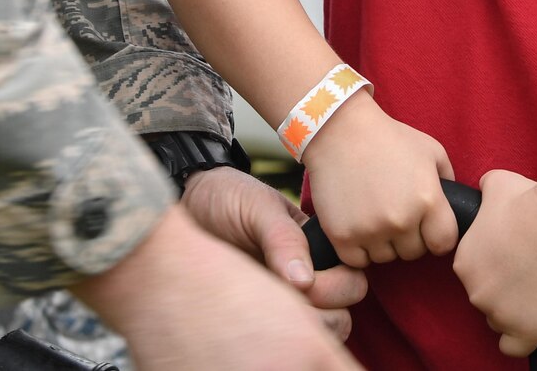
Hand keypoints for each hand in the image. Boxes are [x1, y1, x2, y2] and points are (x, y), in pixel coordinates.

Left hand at [180, 165, 366, 340]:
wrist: (185, 207)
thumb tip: (305, 281)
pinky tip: (252, 315)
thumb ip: (284, 237)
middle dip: (323, 307)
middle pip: (342, 314)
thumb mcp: (257, 207)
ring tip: (266, 305)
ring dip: (301, 325)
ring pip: (318, 332)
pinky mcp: (259, 317)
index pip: (352, 279)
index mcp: (317, 249)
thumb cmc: (226, 198)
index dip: (336, 285)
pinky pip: (282, 337)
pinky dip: (275, 333)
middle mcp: (306, 278)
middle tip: (287, 294)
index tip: (305, 280)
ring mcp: (284, 301)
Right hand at [300, 95, 457, 267]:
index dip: (437, 236)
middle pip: (414, 253)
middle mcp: (401, 220)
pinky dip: (358, 249)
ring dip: (383, 243)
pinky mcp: (342, 236)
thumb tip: (454, 207)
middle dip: (409, 238)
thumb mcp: (431, 150)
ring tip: (374, 216)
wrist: (339, 130)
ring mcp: (370, 230)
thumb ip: (448, 180)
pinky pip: (358, 261)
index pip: (444, 243)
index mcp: (428, 200)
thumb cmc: (388, 137)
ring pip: (386, 258)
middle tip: (395, 214)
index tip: (427, 226)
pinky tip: (357, 226)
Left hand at [453, 169, 536, 358]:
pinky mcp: (527, 328)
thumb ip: (483, 190)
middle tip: (529, 269)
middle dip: (504, 287)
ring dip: (515, 309)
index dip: (494, 266)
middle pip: (486, 297)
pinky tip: (532, 325)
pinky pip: (514, 348)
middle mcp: (474, 290)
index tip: (512, 257)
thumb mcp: (496, 184)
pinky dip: (521, 340)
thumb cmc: (531, 200)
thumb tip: (483, 187)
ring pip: (501, 319)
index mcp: (463, 261)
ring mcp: (499, 312)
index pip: (473, 273)